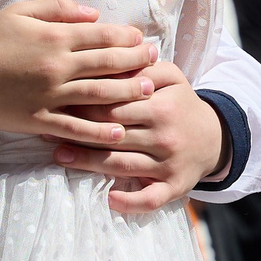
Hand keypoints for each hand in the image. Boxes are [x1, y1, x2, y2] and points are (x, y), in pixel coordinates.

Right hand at [0, 0, 161, 145]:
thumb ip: (58, 9)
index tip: (144, 40)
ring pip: (98, 95)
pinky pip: (74, 127)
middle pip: (107, 64)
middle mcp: (57, 66)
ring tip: (148, 92)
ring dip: (127, 93)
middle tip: (156, 62)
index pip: (101, 36)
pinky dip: (98, 131)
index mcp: (54, 38)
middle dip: (136, 63)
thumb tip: (94, 14)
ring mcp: (49, 95)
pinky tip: (119, 132)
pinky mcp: (38, 120)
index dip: (127, 38)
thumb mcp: (20, 11)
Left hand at [47, 61, 226, 215]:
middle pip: (113, 133)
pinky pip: (150, 199)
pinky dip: (130, 202)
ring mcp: (169, 164)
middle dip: (78, 130)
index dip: (84, 101)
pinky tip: (108, 199)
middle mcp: (165, 135)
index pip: (115, 103)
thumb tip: (109, 57)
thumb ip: (141, 68)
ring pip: (122, 165)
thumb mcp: (170, 77)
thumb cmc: (180, 103)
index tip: (57, 100)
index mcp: (162, 105)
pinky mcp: (174, 187)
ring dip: (87, 163)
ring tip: (59, 155)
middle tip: (46, 127)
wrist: (214, 138)